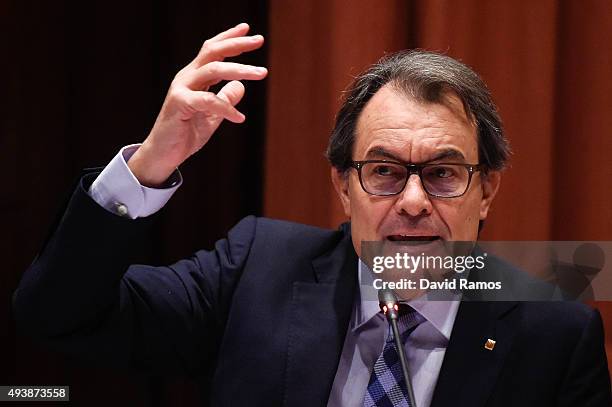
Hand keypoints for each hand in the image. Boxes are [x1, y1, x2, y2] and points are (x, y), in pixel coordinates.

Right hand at [128, 23, 266, 185]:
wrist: (164, 154)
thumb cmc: (186, 133)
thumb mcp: (212, 116)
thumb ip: (224, 99)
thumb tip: (239, 86)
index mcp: (194, 77)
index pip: (212, 50)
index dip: (229, 38)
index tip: (248, 29)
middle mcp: (187, 78)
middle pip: (213, 52)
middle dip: (237, 44)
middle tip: (260, 40)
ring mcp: (181, 89)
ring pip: (214, 69)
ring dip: (240, 69)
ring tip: (262, 73)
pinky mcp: (179, 104)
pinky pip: (208, 101)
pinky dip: (226, 108)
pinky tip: (240, 118)